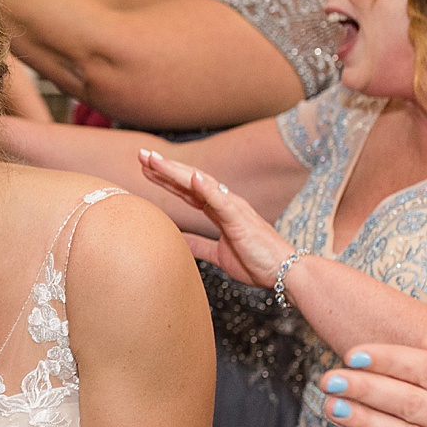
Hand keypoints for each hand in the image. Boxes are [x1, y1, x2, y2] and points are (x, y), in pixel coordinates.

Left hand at [139, 149, 288, 287]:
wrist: (284, 272)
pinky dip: (206, 188)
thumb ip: (199, 245)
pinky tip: (191, 177)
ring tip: (155, 160)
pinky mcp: (241, 219)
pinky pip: (221, 201)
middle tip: (141, 154)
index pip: (187, 190)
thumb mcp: (218, 254)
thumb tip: (177, 241)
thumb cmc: (256, 262)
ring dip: (177, 171)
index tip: (145, 168)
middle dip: (165, 168)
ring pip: (200, 184)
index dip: (166, 179)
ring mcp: (233, 208)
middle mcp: (225, 204)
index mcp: (219, 211)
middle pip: (189, 181)